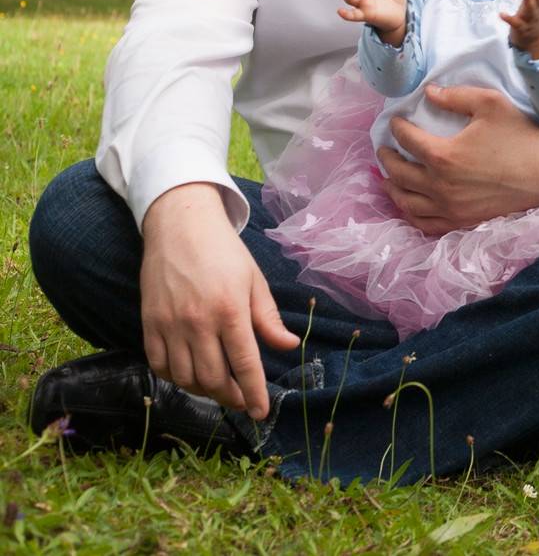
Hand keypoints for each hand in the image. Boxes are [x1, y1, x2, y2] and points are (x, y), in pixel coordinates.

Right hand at [139, 183, 299, 418]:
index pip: (245, 364)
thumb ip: (267, 317)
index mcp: (231, 311)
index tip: (260, 413)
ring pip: (184, 377)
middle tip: (241, 399)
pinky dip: (174, 377)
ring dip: (203, 390)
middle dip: (230, 397)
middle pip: (213, 378)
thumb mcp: (254, 280)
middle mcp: (198, 322)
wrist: (180, 226)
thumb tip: (288, 346)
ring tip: (218, 387)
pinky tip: (189, 374)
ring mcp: (169, 324)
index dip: (254, 394)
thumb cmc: (225, 252)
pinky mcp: (148, 323)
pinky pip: (158, 364)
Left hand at [379, 85, 538, 232]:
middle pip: (398, 173)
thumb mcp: (489, 103)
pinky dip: (411, 214)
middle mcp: (441, 186)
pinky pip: (426, 223)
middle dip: (387, 157)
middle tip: (385, 147)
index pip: (406, 140)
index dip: (397, 127)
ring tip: (389, 175)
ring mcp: (452, 208)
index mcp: (444, 156)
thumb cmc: (522, 134)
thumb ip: (454, 96)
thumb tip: (427, 93)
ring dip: (392, 186)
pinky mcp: (464, 220)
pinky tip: (409, 203)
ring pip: (406, 202)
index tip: (396, 120)